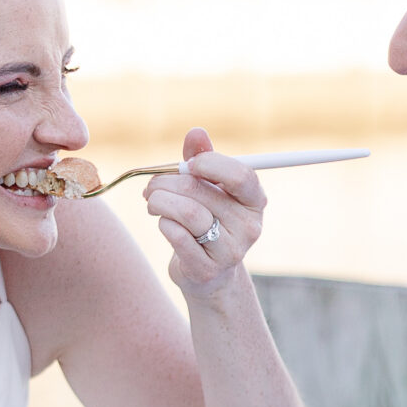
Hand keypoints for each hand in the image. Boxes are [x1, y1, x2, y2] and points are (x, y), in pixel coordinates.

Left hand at [143, 128, 265, 295]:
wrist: (207, 274)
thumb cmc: (207, 221)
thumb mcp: (208, 188)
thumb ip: (202, 158)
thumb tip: (196, 132)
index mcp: (254, 201)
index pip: (240, 175)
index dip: (210, 163)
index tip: (188, 165)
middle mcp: (248, 227)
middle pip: (200, 191)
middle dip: (167, 182)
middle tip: (152, 186)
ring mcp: (230, 251)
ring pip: (187, 212)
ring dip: (160, 202)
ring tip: (152, 202)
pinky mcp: (206, 269)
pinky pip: (177, 236)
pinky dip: (163, 224)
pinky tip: (163, 223)